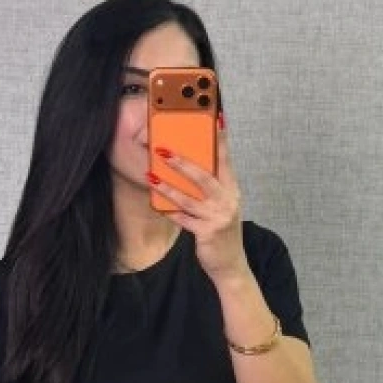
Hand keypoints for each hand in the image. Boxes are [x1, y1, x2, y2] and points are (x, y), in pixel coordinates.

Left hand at [148, 118, 246, 284]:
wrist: (230, 264)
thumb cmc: (220, 228)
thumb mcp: (220, 204)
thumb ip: (210, 185)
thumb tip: (189, 162)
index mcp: (232, 189)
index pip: (225, 159)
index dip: (220, 139)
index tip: (214, 118)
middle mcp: (228, 201)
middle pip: (204, 177)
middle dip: (183, 162)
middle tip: (163, 150)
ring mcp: (218, 217)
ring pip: (190, 199)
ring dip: (169, 186)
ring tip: (151, 176)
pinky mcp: (208, 233)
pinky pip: (184, 220)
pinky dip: (170, 211)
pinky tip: (156, 203)